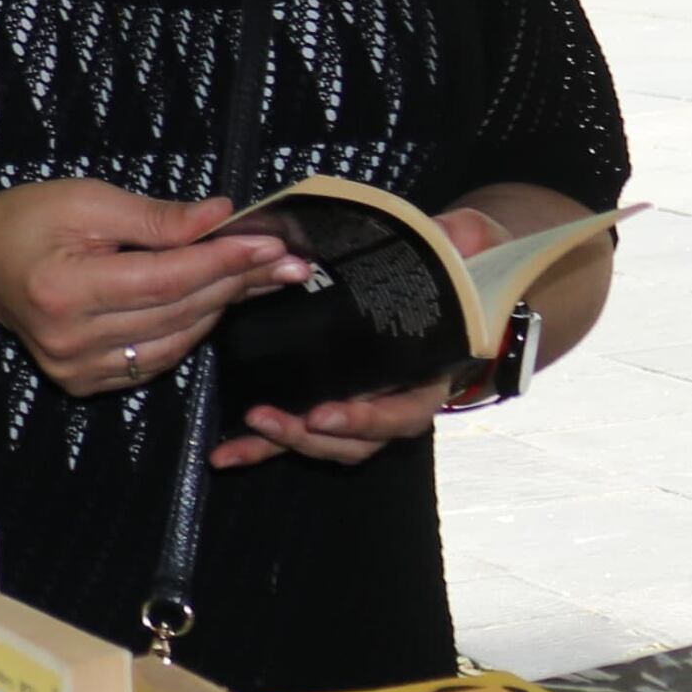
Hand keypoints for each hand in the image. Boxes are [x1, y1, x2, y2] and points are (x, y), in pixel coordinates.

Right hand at [0, 183, 310, 401]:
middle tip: (283, 261)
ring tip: (255, 278)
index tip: (271, 244)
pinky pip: (154, 362)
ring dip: (220, 309)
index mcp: (63, 289)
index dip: (223, 261)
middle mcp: (69, 339)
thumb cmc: (28, 222)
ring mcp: (75, 369)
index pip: (165, 279)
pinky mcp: (83, 383)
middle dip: (235, 282)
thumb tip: (221, 218)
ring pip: (175, 343)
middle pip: (177, 312)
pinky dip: (188, 332)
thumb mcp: (87, 201)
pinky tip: (209, 305)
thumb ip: (156, 218)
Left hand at [211, 207, 499, 468]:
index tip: (325, 414)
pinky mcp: (324, 400)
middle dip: (310, 436)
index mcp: (430, 373)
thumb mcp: (465, 247)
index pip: (404, 413)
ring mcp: (359, 405)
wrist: (445, 274)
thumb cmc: (456, 264)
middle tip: (266, 419)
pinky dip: (262, 446)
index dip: (367, 420)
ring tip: (246, 429)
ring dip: (283, 442)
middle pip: (358, 439)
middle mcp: (395, 399)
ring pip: (325, 441)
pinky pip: (296, 430)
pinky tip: (226, 454)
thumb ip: (459, 245)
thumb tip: (451, 237)